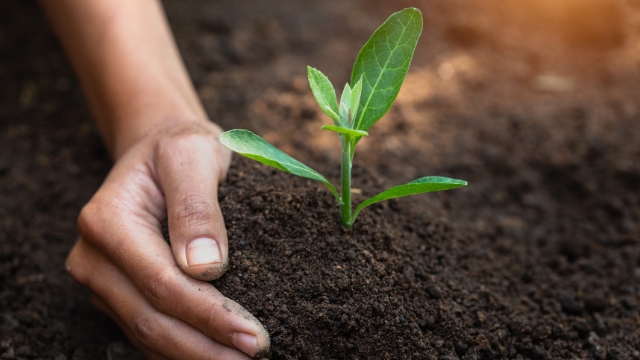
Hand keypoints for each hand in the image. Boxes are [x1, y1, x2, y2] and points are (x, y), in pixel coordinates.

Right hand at [66, 120, 269, 358]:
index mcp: (107, 222)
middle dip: (205, 347)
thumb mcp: (193, 154)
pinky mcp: (117, 293)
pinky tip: (214, 354)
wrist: (159, 150)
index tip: (253, 336)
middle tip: (255, 358)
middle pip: (152, 319)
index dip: (209, 316)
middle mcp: (93, 258)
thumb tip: (206, 268)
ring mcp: (102, 280)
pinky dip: (180, 349)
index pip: (163, 283)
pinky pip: (146, 331)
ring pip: (147, 334)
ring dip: (194, 356)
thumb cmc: (181, 148)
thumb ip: (197, 206)